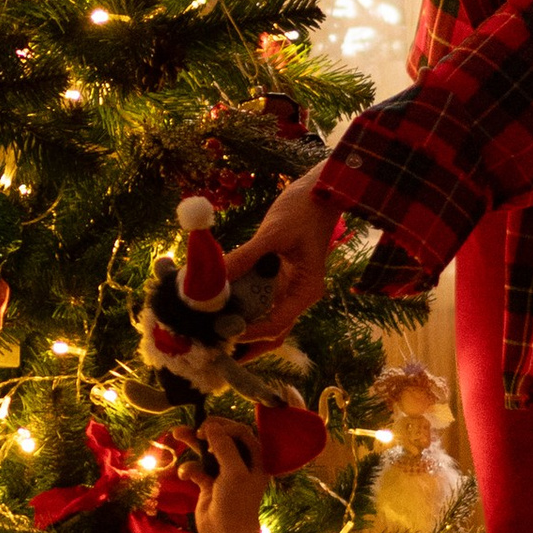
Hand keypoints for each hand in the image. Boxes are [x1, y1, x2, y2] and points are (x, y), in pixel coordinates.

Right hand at [190, 415, 267, 532]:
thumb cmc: (237, 502)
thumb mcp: (234, 471)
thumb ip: (224, 446)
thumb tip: (211, 426)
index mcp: (254, 459)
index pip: (240, 432)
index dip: (224, 426)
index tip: (208, 429)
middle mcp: (240, 463)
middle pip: (222, 438)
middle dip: (206, 431)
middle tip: (193, 428)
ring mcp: (223, 473)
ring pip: (206, 451)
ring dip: (193, 443)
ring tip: (176, 432)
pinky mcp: (208, 484)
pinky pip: (197, 468)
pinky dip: (189, 469)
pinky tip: (186, 475)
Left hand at [222, 169, 339, 342]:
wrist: (321, 190)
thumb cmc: (304, 209)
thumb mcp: (273, 232)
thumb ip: (246, 256)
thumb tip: (215, 279)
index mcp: (305, 290)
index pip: (276, 324)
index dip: (248, 333)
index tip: (221, 331)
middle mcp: (297, 295)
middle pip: (271, 331)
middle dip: (245, 340)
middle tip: (213, 342)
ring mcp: (287, 287)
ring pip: (263, 317)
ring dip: (240, 323)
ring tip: (211, 327)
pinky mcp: (277, 277)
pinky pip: (257, 297)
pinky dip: (239, 302)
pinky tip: (217, 301)